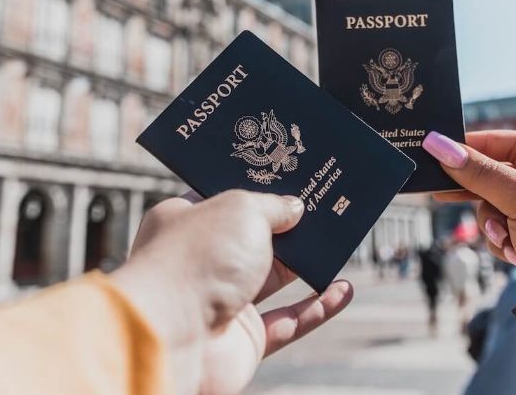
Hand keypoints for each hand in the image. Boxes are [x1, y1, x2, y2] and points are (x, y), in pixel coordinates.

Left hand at [109, 190, 353, 394]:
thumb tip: (295, 208)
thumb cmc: (196, 261)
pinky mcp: (244, 339)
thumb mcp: (241, 209)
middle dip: (289, 225)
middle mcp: (202, 261)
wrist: (172, 338)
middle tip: (323, 206)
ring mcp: (223, 301)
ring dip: (308, 264)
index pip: (224, 197)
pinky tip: (343, 290)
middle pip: (254, 238)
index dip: (257, 186)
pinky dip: (318, 307)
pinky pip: (289, 321)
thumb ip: (273, 206)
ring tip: (340, 242)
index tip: (288, 175)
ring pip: (275, 279)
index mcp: (186, 222)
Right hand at [423, 130, 515, 270]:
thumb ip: (481, 173)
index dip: (481, 145)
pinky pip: (501, 232)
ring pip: (494, 208)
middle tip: (441, 190)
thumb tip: (438, 145)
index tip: (447, 149)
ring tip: (504, 237)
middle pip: (500, 178)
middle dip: (478, 192)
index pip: (515, 144)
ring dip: (492, 223)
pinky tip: (515, 253)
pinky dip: (501, 241)